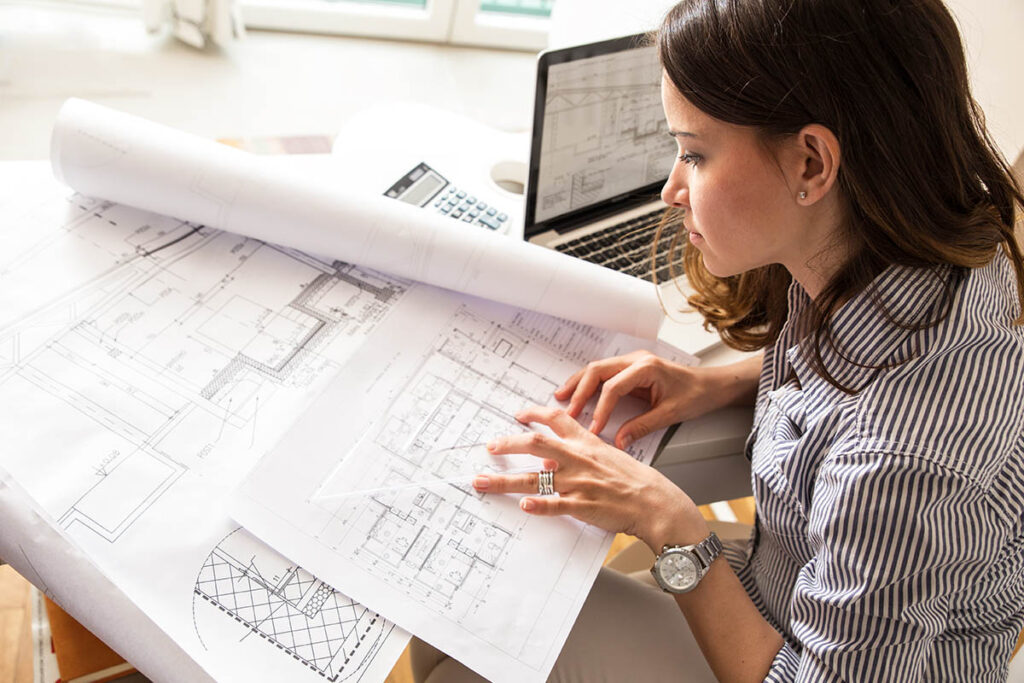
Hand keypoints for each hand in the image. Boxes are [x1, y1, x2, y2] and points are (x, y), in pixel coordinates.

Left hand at [473, 405, 708, 551]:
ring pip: (534, 479)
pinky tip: (523, 506)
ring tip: (482, 482)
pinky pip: (555, 505)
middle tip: (490, 446)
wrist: (656, 502)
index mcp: (587, 444)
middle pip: (535, 445)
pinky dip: (538, 506)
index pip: (557, 420)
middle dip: (508, 444)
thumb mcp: (610, 456)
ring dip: (504, 481)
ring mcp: (578, 484)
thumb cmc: (636, 481)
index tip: (518, 414)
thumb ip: (583, 454)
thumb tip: (554, 458)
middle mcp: (579, 460)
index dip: (534, 413)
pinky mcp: (582, 507)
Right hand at [555, 350, 719, 449]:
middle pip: (598, 371)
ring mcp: (632, 362)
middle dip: (579, 391)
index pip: (613, 387)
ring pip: (597, 369)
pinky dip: (588, 384)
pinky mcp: (630, 369)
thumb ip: (642, 427)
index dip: (600, 409)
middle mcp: (636, 360)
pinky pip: (604, 374)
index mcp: (646, 368)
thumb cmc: (696, 395)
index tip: (593, 428)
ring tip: (561, 398)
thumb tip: (619, 441)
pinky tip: (578, 394)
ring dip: (579, 384)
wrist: (711, 385)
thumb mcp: (670, 414)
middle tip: (567, 411)